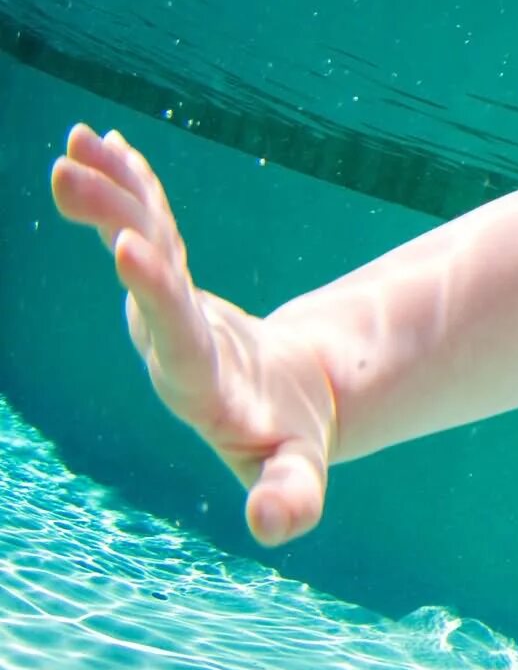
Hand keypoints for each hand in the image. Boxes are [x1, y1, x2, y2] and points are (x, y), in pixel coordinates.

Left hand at [49, 125, 335, 545]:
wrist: (276, 415)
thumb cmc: (289, 444)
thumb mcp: (297, 474)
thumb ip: (289, 501)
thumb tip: (275, 529)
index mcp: (200, 386)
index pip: (171, 333)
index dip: (152, 291)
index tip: (128, 247)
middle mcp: (167, 343)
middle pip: (140, 274)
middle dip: (110, 220)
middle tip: (67, 175)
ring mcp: (162, 310)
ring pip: (135, 241)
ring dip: (107, 192)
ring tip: (76, 140)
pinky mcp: (167, 285)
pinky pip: (145, 227)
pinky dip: (130, 186)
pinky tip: (103, 143)